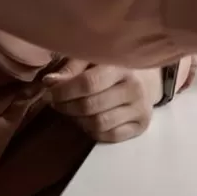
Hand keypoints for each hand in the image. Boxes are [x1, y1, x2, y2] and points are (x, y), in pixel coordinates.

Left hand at [43, 59, 161, 143]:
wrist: (147, 79)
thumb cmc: (112, 66)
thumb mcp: (92, 59)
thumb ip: (71, 69)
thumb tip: (50, 82)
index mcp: (121, 66)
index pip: (88, 83)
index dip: (63, 91)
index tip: (49, 93)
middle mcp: (134, 88)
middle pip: (90, 106)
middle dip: (66, 107)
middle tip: (57, 103)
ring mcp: (140, 109)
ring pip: (98, 124)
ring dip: (78, 120)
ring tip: (72, 111)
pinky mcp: (141, 125)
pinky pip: (109, 136)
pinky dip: (93, 131)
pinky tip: (88, 120)